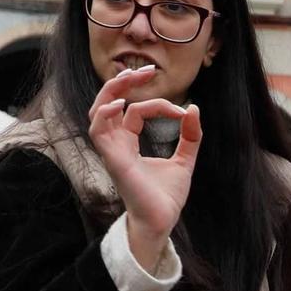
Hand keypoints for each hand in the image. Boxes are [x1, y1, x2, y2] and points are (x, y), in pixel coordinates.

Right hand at [87, 70, 199, 271]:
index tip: (183, 111)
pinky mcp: (112, 160)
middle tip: (147, 70)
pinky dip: (104, 114)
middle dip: (125, 82)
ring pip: (97, 111)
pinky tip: (120, 105)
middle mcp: (116, 144)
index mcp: (128, 142)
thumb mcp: (184, 160)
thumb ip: (190, 136)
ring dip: (111, 91)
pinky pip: (97, 131)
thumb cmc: (166, 196)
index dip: (159, 104)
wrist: (162, 221)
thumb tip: (194, 108)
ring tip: (130, 76)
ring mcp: (111, 151)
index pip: (137, 110)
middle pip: (109, 102)